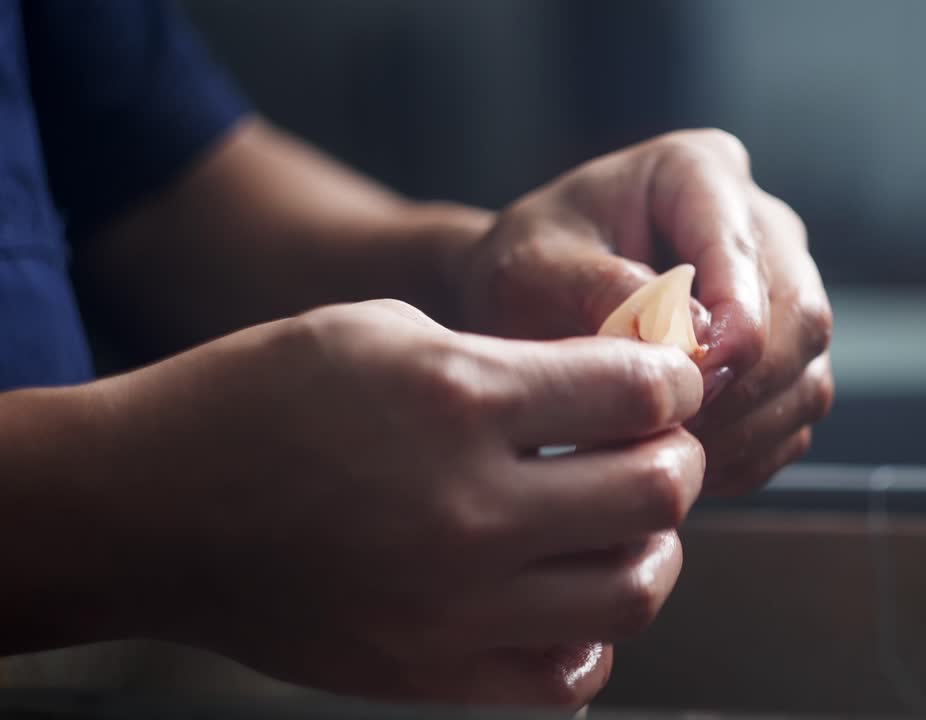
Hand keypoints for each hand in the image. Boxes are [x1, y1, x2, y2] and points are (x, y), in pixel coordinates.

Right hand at [96, 299, 703, 705]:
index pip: (638, 392)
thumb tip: (608, 388)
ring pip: (632, 592)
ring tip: (618, 523)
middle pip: (657, 493)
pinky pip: (564, 680)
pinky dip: (588, 638)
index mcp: (458, 400)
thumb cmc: (262, 398)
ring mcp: (451, 605)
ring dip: (650, 549)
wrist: (151, 507)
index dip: (673, 380)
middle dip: (676, 458)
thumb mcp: (385, 331)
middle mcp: (468, 509)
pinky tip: (563, 596)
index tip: (665, 382)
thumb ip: (510, 361)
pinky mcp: (426, 673)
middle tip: (654, 447)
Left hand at [462, 129, 832, 494]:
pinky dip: (744, 458)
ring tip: (660, 457)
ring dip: (743, 436)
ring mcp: (784, 295)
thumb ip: (604, 291)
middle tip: (663, 440)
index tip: (682, 391)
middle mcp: (762, 227)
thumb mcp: (532, 269)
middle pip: (802, 320)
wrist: (525, 302)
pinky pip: (794, 422)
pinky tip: (680, 464)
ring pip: (808, 379)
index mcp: (702, 172)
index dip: (730, 334)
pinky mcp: (785, 361)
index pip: (748, 258)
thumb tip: (693, 337)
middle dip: (740, 395)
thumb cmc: (525, 271)